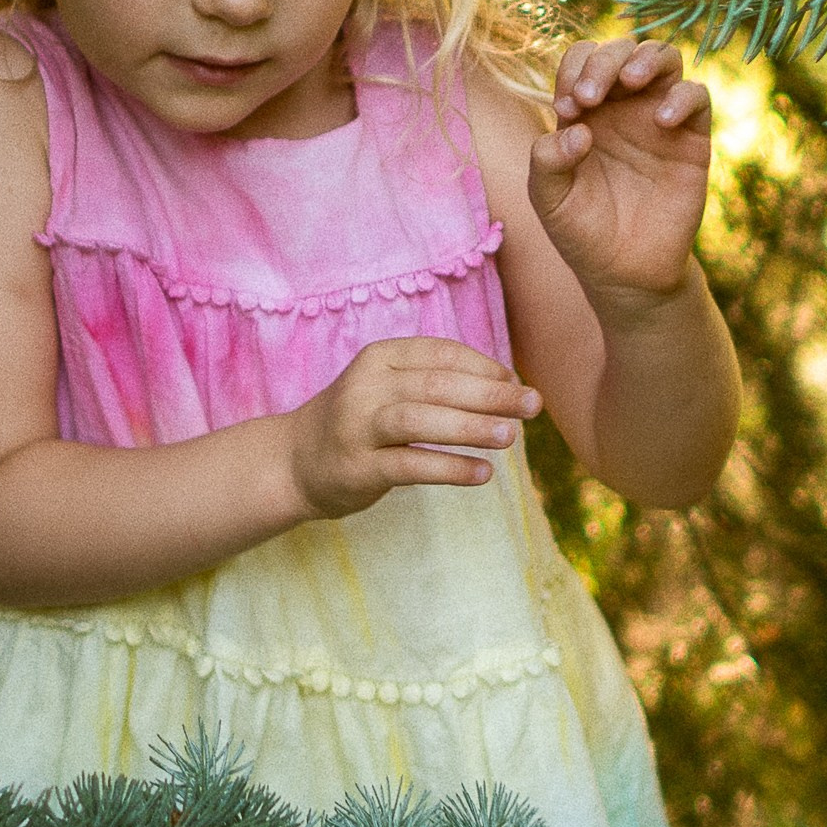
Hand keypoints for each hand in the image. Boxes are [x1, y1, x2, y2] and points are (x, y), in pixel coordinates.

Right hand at [281, 338, 540, 519]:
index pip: (440, 353)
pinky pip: (408, 466)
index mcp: (379, 357)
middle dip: (489, 394)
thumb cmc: (359, 421)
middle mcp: (366, 386)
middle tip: (533, 405)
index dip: (484, 366)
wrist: (293, 462)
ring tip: (510, 437)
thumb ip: (438, 381)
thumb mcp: (388, 386)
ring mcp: (357, 427)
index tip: (516, 383)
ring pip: (419, 420)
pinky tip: (481, 473)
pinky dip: (448, 468)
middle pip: (435, 384)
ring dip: (469, 427)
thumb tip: (510, 385)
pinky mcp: (357, 467)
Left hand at [528, 38, 712, 311]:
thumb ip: (547, 161)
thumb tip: (578, 130)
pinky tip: (661, 121)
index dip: (574, 70)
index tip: (568, 107)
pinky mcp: (692, 139)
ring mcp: (658, 118)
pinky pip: (698, 96)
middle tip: (590, 97)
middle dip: (603, 61)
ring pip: (663, 58)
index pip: (581, 60)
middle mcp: (623, 106)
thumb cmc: (582, 232)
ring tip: (631, 82)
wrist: (626, 273)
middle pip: (620, 50)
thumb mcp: (549, 199)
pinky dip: (683, 96)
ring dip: (646, 58)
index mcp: (585, 111)